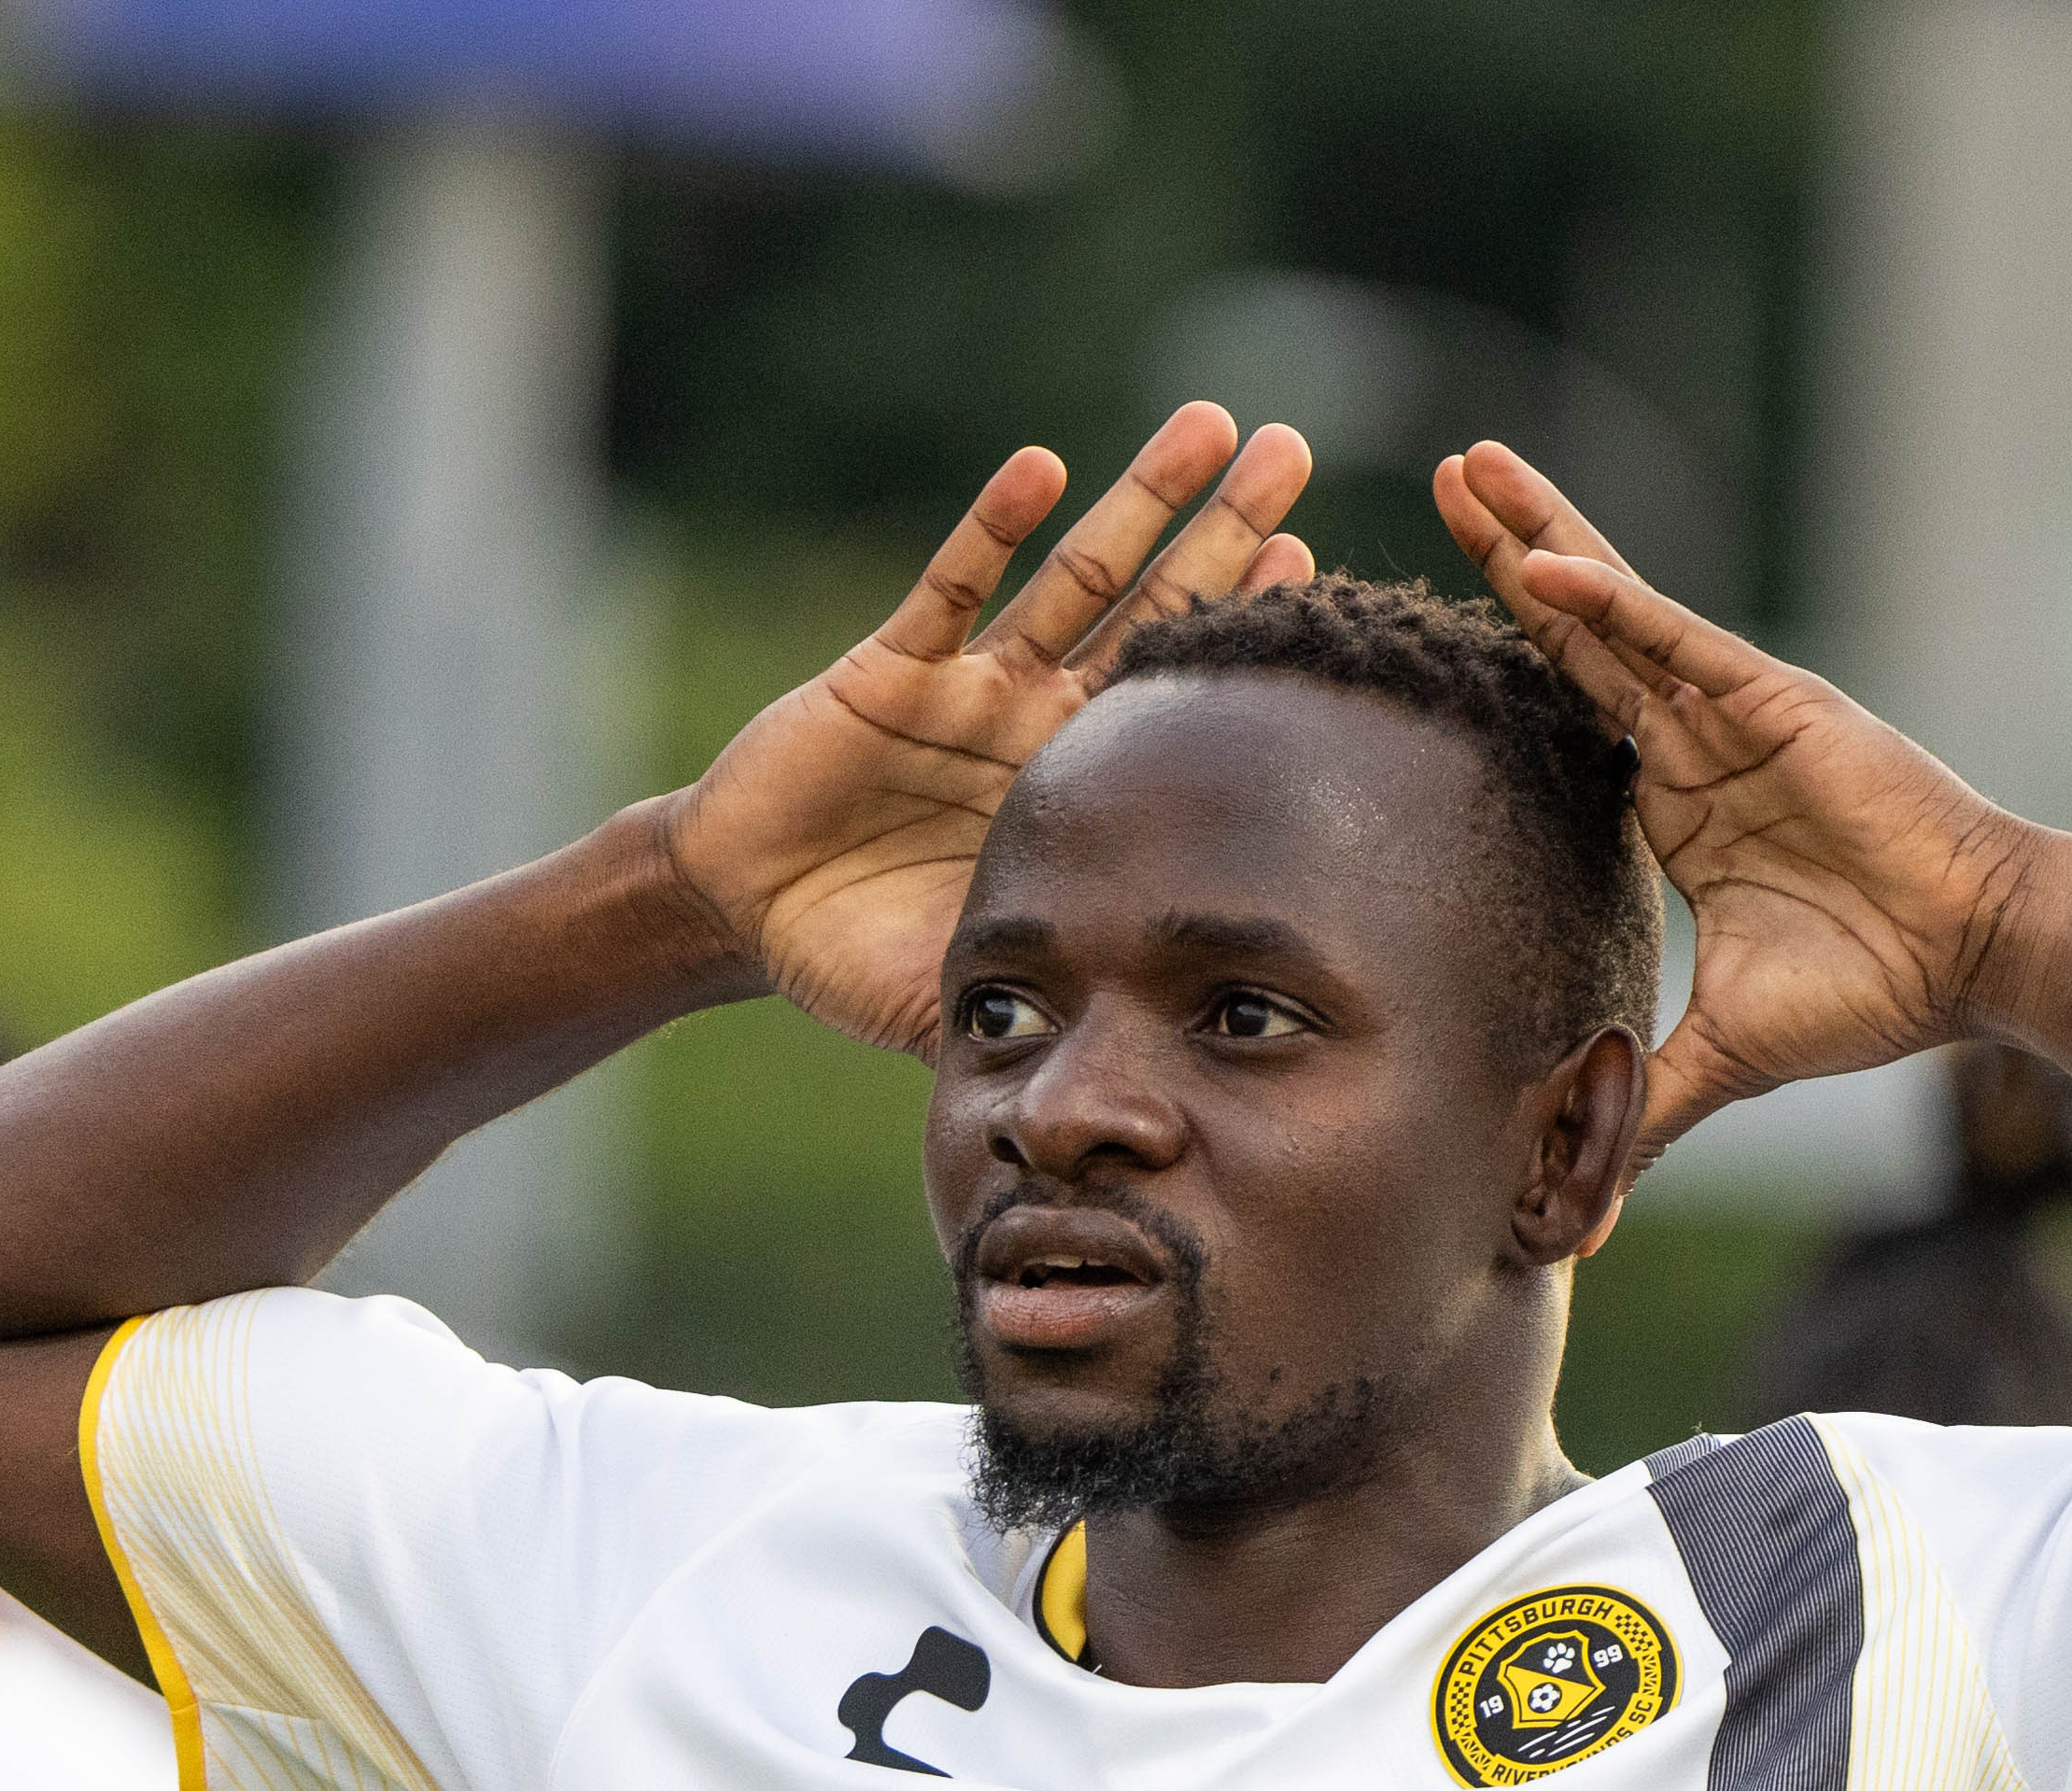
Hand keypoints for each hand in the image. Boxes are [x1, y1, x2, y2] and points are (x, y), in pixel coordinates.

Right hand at [662, 404, 1319, 1051]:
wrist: (748, 912)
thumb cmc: (861, 950)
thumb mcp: (972, 991)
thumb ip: (1048, 1017)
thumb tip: (1143, 1085)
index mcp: (1071, 783)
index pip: (1176, 698)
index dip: (1243, 639)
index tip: (1323, 575)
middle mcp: (1036, 713)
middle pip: (1152, 605)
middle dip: (1224, 528)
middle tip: (1295, 449)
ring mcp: (969, 682)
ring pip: (1071, 573)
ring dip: (1139, 499)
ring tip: (1208, 424)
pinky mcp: (890, 666)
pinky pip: (949, 587)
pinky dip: (994, 528)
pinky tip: (1045, 468)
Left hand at [1436, 442, 2062, 1165]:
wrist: (1979, 959)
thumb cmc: (1875, 993)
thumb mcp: (1725, 1058)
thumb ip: (1646, 1109)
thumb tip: (1584, 1219)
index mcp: (1678, 807)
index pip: (1568, 715)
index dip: (1505, 660)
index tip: (1428, 626)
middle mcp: (1697, 744)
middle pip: (1575, 636)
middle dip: (1505, 558)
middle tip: (1437, 480)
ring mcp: (1734, 713)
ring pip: (1613, 608)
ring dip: (1537, 539)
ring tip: (1469, 469)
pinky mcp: (1776, 702)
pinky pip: (1674, 639)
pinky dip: (1607, 602)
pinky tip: (1539, 563)